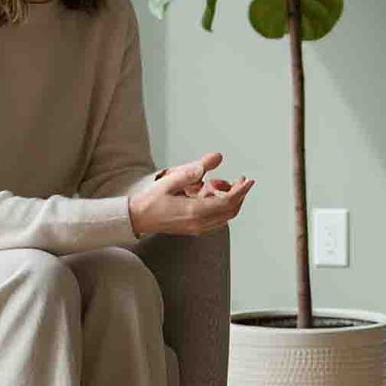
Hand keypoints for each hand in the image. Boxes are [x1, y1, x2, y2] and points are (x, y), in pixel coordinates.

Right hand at [129, 152, 254, 236]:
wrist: (136, 218)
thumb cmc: (150, 200)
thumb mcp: (170, 180)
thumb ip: (194, 170)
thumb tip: (216, 157)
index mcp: (195, 212)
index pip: (228, 202)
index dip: (241, 191)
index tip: (249, 180)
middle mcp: (199, 223)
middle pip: (231, 211)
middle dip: (238, 194)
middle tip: (240, 179)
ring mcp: (197, 228)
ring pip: (224, 216)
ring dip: (227, 200)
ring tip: (214, 183)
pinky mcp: (194, 228)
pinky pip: (216, 219)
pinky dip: (219, 206)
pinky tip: (206, 193)